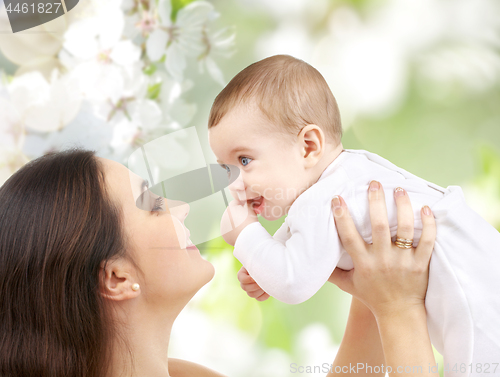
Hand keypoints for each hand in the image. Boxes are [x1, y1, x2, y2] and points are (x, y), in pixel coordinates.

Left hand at [220, 199, 257, 245]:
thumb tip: (248, 200)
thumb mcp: (251, 209)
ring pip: (229, 222)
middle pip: (231, 213)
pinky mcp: (223, 233)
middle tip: (245, 219)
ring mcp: (223, 225)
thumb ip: (248, 203)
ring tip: (243, 227)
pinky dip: (232, 231)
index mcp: (230, 207)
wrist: (248, 235)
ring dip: (234, 223)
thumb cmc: (250, 221)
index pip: (235, 203)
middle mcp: (224, 215)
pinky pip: (228, 230)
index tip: (247, 209)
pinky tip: (239, 233)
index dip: (242, 205)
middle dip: (237, 215)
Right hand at [237, 266, 269, 300]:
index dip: (248, 279)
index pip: (241, 279)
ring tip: (267, 284)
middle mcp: (244, 283)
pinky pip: (259, 298)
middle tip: (264, 281)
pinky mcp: (257, 295)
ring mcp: (249, 290)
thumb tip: (259, 271)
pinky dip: (265, 295)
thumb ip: (256, 265)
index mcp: (241, 274)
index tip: (256, 277)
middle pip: (245, 288)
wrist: (268, 269)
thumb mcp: (257, 263)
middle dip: (256, 285)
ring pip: (252, 294)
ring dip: (260, 290)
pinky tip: (269, 289)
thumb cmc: (261, 264)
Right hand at [328, 180, 435, 319]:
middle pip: (378, 227)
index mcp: (363, 264)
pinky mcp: (420, 264)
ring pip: (404, 230)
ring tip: (399, 189)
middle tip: (373, 183)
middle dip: (375, 202)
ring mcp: (403, 262)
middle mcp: (382, 261)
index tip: (337, 198)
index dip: (342, 217)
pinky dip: (428, 224)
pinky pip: (427, 241)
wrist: (399, 314)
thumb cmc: (371, 296)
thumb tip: (312, 259)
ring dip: (402, 207)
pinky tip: (425, 208)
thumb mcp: (348, 285)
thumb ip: (331, 272)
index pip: (349, 237)